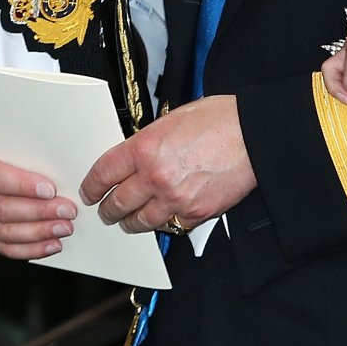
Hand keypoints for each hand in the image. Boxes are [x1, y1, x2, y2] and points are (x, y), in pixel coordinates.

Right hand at [0, 111, 77, 259]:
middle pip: (1, 208)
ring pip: (4, 231)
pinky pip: (4, 245)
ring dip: (38, 232)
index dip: (20, 185)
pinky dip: (29, 248)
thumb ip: (18, 135)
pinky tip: (50, 244)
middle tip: (67, 210)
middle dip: (39, 212)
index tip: (49, 188)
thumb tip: (54, 140)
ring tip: (64, 227)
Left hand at [80, 95, 255, 234]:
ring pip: (140, 221)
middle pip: (117, 203)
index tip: (90, 192)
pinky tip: (164, 216)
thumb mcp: (174, 119)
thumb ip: (149, 141)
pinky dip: (165, 222)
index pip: (103, 174)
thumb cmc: (222, 120)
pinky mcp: (196, 213)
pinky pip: (170, 225)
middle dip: (108, 210)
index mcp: (145, 148)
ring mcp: (175, 198)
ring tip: (130, 221)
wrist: (256, 135)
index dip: (91, 186)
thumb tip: (135, 157)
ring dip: (132, 222)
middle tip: (107, 211)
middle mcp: (155, 176)